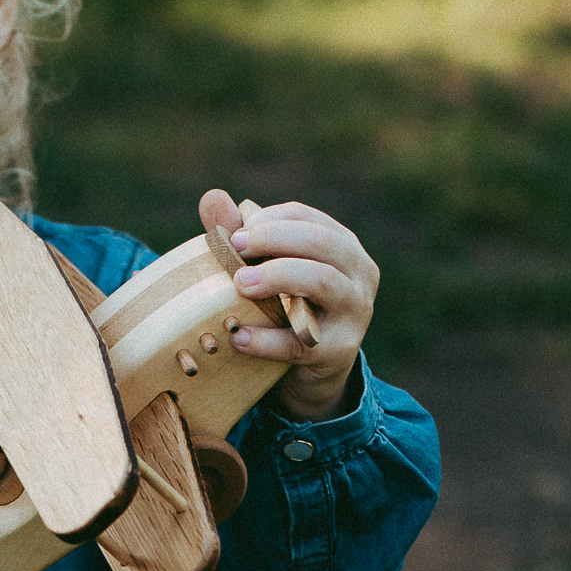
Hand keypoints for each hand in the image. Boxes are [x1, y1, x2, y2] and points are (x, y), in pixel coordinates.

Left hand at [200, 188, 379, 422]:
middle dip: (274, 240)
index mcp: (342, 246)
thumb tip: (212, 198)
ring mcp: (355, 312)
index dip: (269, 220)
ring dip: (278, 277)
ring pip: (323, 281)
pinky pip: (303, 341)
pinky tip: (239, 337)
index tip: (236, 234)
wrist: (312, 373)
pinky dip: (268, 339)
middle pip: (320, 242)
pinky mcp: (340, 351)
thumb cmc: (286, 310)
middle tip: (234, 248)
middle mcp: (359, 273)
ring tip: (239, 285)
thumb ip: (243, 238)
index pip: (307, 218)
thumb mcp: (269, 273)